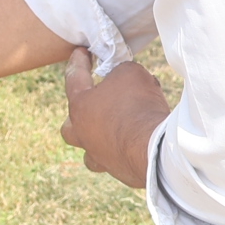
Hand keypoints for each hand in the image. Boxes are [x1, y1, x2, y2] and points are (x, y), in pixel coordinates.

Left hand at [59, 49, 167, 188]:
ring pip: (91, 150)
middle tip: (93, 106)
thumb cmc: (137, 106)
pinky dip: (125, 149)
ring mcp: (101, 157)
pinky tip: (139, 141)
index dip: (78, 62)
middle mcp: (84, 135)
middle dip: (79, 116)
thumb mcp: (130, 74)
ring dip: (100, 139)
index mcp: (80, 108)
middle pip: (70, 127)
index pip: (74, 78)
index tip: (80, 52)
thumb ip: (121, 73)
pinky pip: (118, 159)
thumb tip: (124, 80)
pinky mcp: (121, 172)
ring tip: (117, 129)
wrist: (155, 148)